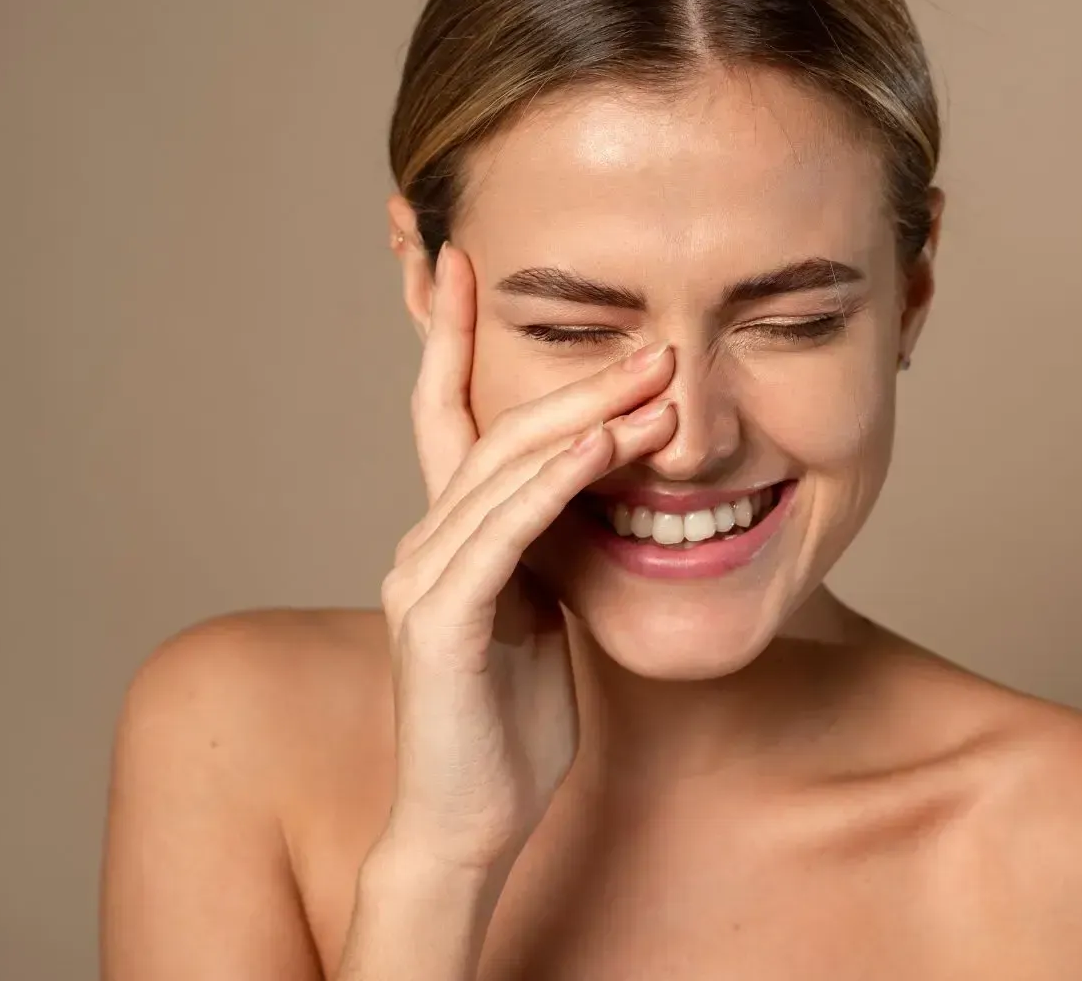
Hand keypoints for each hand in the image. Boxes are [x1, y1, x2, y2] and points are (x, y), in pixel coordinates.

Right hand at [375, 243, 676, 871]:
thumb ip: (551, 549)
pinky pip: (504, 533)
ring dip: (583, 419)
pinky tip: (603, 449)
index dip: (451, 336)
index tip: (465, 260)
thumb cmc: (510, 724)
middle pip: (494, 429)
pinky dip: (555, 484)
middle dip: (574, 377)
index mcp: (451, 538)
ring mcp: (426, 578)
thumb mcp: (543, 614)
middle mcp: (426, 543)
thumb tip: (595, 493)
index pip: (447, 415)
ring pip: (502, 469)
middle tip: (652, 339)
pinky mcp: (443, 621)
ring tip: (655, 382)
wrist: (469, 821)